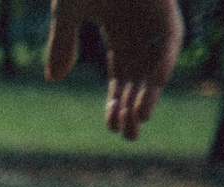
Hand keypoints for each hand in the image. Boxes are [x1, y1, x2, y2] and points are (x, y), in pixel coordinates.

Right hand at [45, 0, 182, 141]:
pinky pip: (169, 46)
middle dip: (133, 107)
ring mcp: (155, 22)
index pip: (121, 77)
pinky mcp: (166, 13)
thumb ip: (62, 43)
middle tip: (128, 136)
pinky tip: (152, 91)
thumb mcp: (68, 12)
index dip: (115, 102)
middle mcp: (140, 31)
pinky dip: (161, 70)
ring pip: (155, 67)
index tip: (111, 128)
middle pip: (139, 78)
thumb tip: (54, 80)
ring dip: (148, 93)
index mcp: (119, 32)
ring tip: (138, 119)